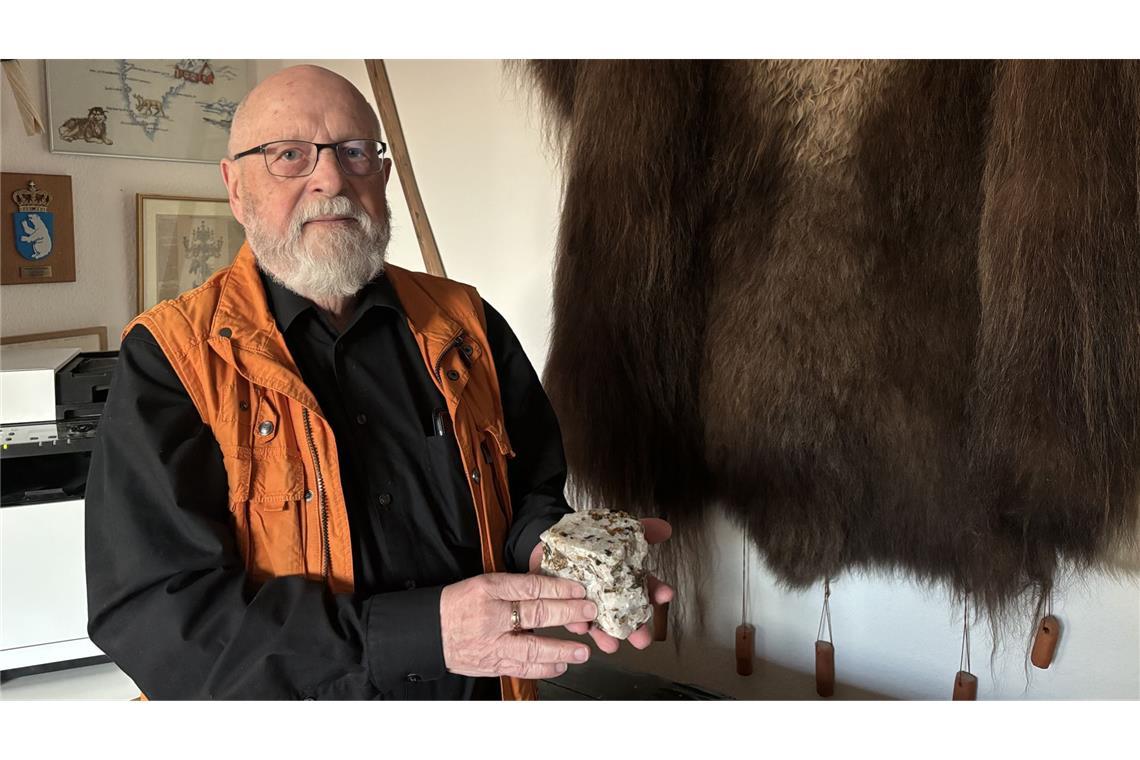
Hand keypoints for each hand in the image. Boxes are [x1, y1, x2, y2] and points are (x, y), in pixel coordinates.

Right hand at [439, 572, 596, 678]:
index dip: (558, 588)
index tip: (578, 590)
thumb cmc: (459, 605)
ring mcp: (490, 644)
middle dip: (566, 614)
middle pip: (535, 614)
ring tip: (581, 651)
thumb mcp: (483, 584)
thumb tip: (551, 588)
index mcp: (488, 590)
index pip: (530, 587)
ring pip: (531, 648)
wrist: (430, 631)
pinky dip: (543, 668)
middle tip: (588, 613)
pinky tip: (559, 665)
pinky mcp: (491, 664)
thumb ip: (514, 587)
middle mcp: (490, 617)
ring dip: (560, 650)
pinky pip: (521, 668)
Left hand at [528, 517, 674, 653]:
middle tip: (643, 640)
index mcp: (625, 579)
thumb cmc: (590, 542)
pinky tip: (581, 626)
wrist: (556, 543)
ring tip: (611, 645)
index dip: (658, 591)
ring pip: (601, 624)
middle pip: (627, 616)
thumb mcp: (616, 532)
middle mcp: (609, 596)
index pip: (647, 587)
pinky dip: (576, 623)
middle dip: (637, 630)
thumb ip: (641, 530)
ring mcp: (589, 603)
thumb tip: (665, 528)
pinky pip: (572, 618)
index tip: (666, 594)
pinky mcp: (566, 605)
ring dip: (606, 636)